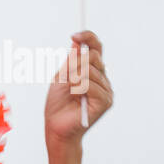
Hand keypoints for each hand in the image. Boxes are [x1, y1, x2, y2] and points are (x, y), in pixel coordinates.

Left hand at [45, 30, 112, 147]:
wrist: (56, 127)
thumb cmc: (57, 105)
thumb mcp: (60, 78)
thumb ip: (71, 61)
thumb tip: (77, 41)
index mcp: (92, 71)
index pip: (97, 48)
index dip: (88, 38)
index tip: (74, 35)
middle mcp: (103, 78)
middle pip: (93, 56)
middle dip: (74, 65)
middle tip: (66, 79)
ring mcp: (106, 90)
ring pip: (90, 71)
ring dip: (73, 80)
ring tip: (70, 92)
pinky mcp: (106, 101)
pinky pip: (91, 85)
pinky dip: (78, 89)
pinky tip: (75, 97)